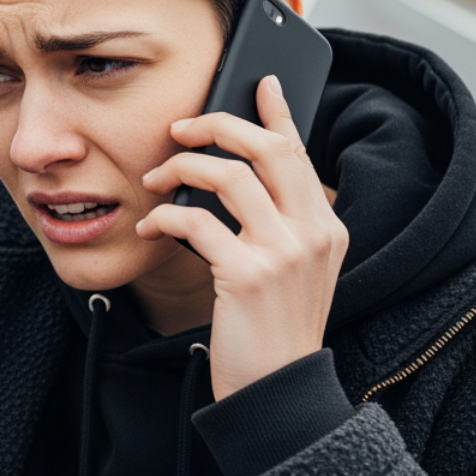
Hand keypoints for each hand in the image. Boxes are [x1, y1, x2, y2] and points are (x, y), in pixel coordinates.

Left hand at [136, 76, 348, 400]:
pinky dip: (164, 217)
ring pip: (228, 176)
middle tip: (179, 130)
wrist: (279, 393)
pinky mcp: (248, 275)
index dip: (278, 112)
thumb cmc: (272, 333)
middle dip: (218, 126)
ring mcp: (284, 252)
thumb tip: (232, 180)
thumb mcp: (290, 273)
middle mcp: (313, 232)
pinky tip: (149, 226)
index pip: (300, 153)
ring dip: (180, 169)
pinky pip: (195, 222)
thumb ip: (275, 227)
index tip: (263, 82)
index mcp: (327, 227)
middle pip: (268, 148)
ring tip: (153, 182)